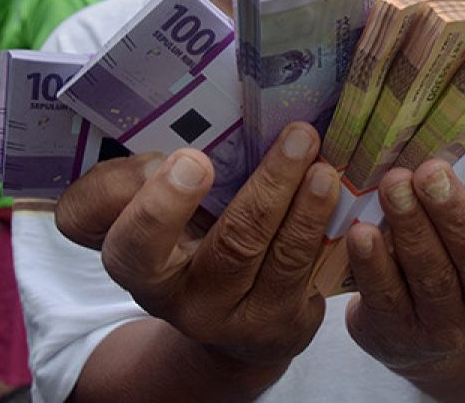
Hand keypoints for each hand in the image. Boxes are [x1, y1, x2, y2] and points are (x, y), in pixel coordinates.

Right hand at [55, 122, 339, 369]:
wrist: (226, 317)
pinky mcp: (282, 326)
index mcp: (138, 265)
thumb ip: (135, 182)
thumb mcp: (149, 210)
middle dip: (268, 191)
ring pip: (278, 259)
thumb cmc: (182, 240)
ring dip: (307, 206)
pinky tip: (334, 193)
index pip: (130, 245)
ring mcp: (236, 319)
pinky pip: (308, 271)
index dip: (158, 207)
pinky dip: (323, 228)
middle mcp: (182, 302)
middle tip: (297, 138)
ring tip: (324, 164)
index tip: (193, 159)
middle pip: (228, 248)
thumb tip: (162, 159)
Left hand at [343, 148, 464, 374]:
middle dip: (454, 211)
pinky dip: (374, 264)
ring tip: (393, 186)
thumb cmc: (453, 256)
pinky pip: (389, 298)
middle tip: (428, 170)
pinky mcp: (403, 336)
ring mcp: (451, 327)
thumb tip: (458, 123)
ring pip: (434, 277)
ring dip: (413, 228)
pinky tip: (361, 233)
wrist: (418, 332)